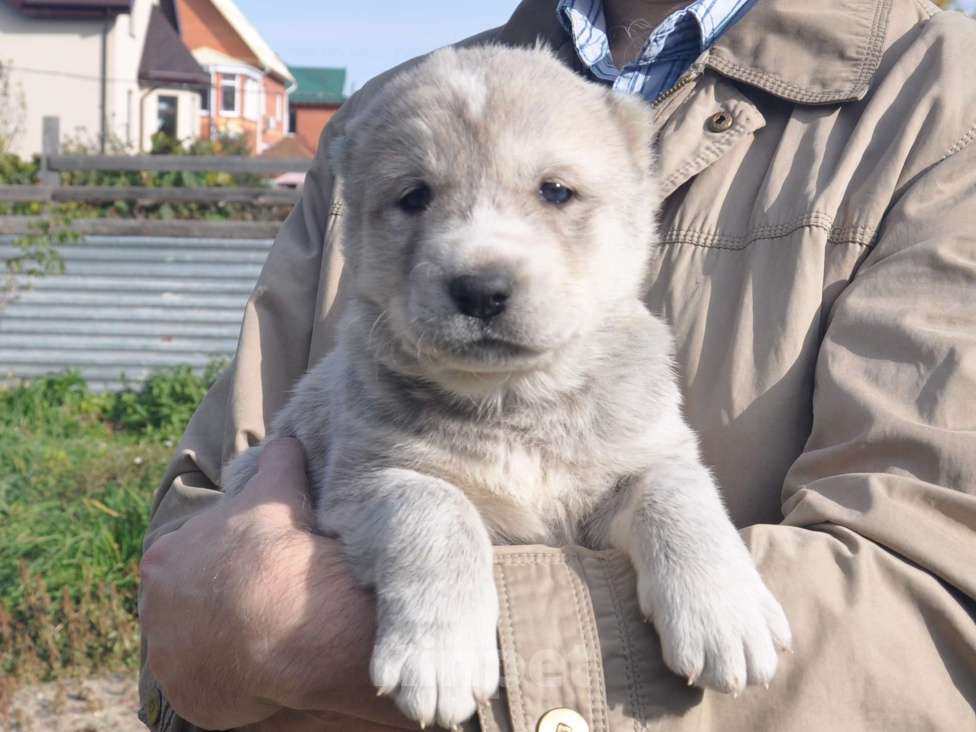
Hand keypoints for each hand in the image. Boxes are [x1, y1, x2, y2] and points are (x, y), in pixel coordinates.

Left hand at [140, 438, 408, 729]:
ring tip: (263, 636)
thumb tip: (287, 438)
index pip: (187, 558)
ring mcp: (166, 653)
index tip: (251, 565)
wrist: (285, 615)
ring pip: (192, 645)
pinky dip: (230, 676)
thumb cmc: (275, 548)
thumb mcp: (277, 491)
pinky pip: (207, 683)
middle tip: (257, 601)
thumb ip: (277, 462)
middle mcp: (153, 606)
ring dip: (219, 641)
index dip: (221, 560)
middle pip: (183, 603)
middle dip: (212, 602)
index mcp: (165, 556)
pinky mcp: (186, 692)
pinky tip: (261, 664)